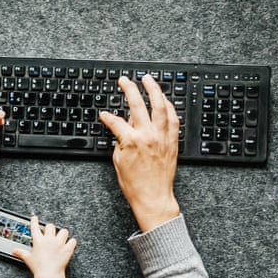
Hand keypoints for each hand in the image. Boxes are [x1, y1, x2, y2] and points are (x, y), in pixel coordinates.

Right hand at [13, 215, 76, 277]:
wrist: (49, 273)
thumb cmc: (38, 267)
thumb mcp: (28, 259)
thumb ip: (21, 253)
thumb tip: (14, 251)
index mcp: (39, 241)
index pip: (35, 227)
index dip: (34, 221)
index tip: (34, 218)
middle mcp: (49, 239)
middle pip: (50, 226)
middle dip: (50, 229)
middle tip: (50, 233)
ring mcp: (59, 243)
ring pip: (64, 231)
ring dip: (62, 234)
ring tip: (61, 238)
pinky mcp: (67, 249)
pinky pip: (73, 241)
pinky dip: (71, 242)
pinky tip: (69, 244)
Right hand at [98, 74, 180, 231]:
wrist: (153, 197)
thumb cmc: (135, 184)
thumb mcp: (119, 161)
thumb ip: (120, 140)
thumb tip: (123, 128)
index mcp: (131, 141)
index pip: (116, 121)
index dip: (107, 117)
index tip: (104, 114)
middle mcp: (148, 135)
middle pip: (138, 104)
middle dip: (129, 89)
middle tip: (124, 80)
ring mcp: (162, 136)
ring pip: (159, 106)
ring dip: (153, 89)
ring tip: (148, 79)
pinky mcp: (172, 141)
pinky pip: (173, 118)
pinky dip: (168, 106)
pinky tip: (164, 99)